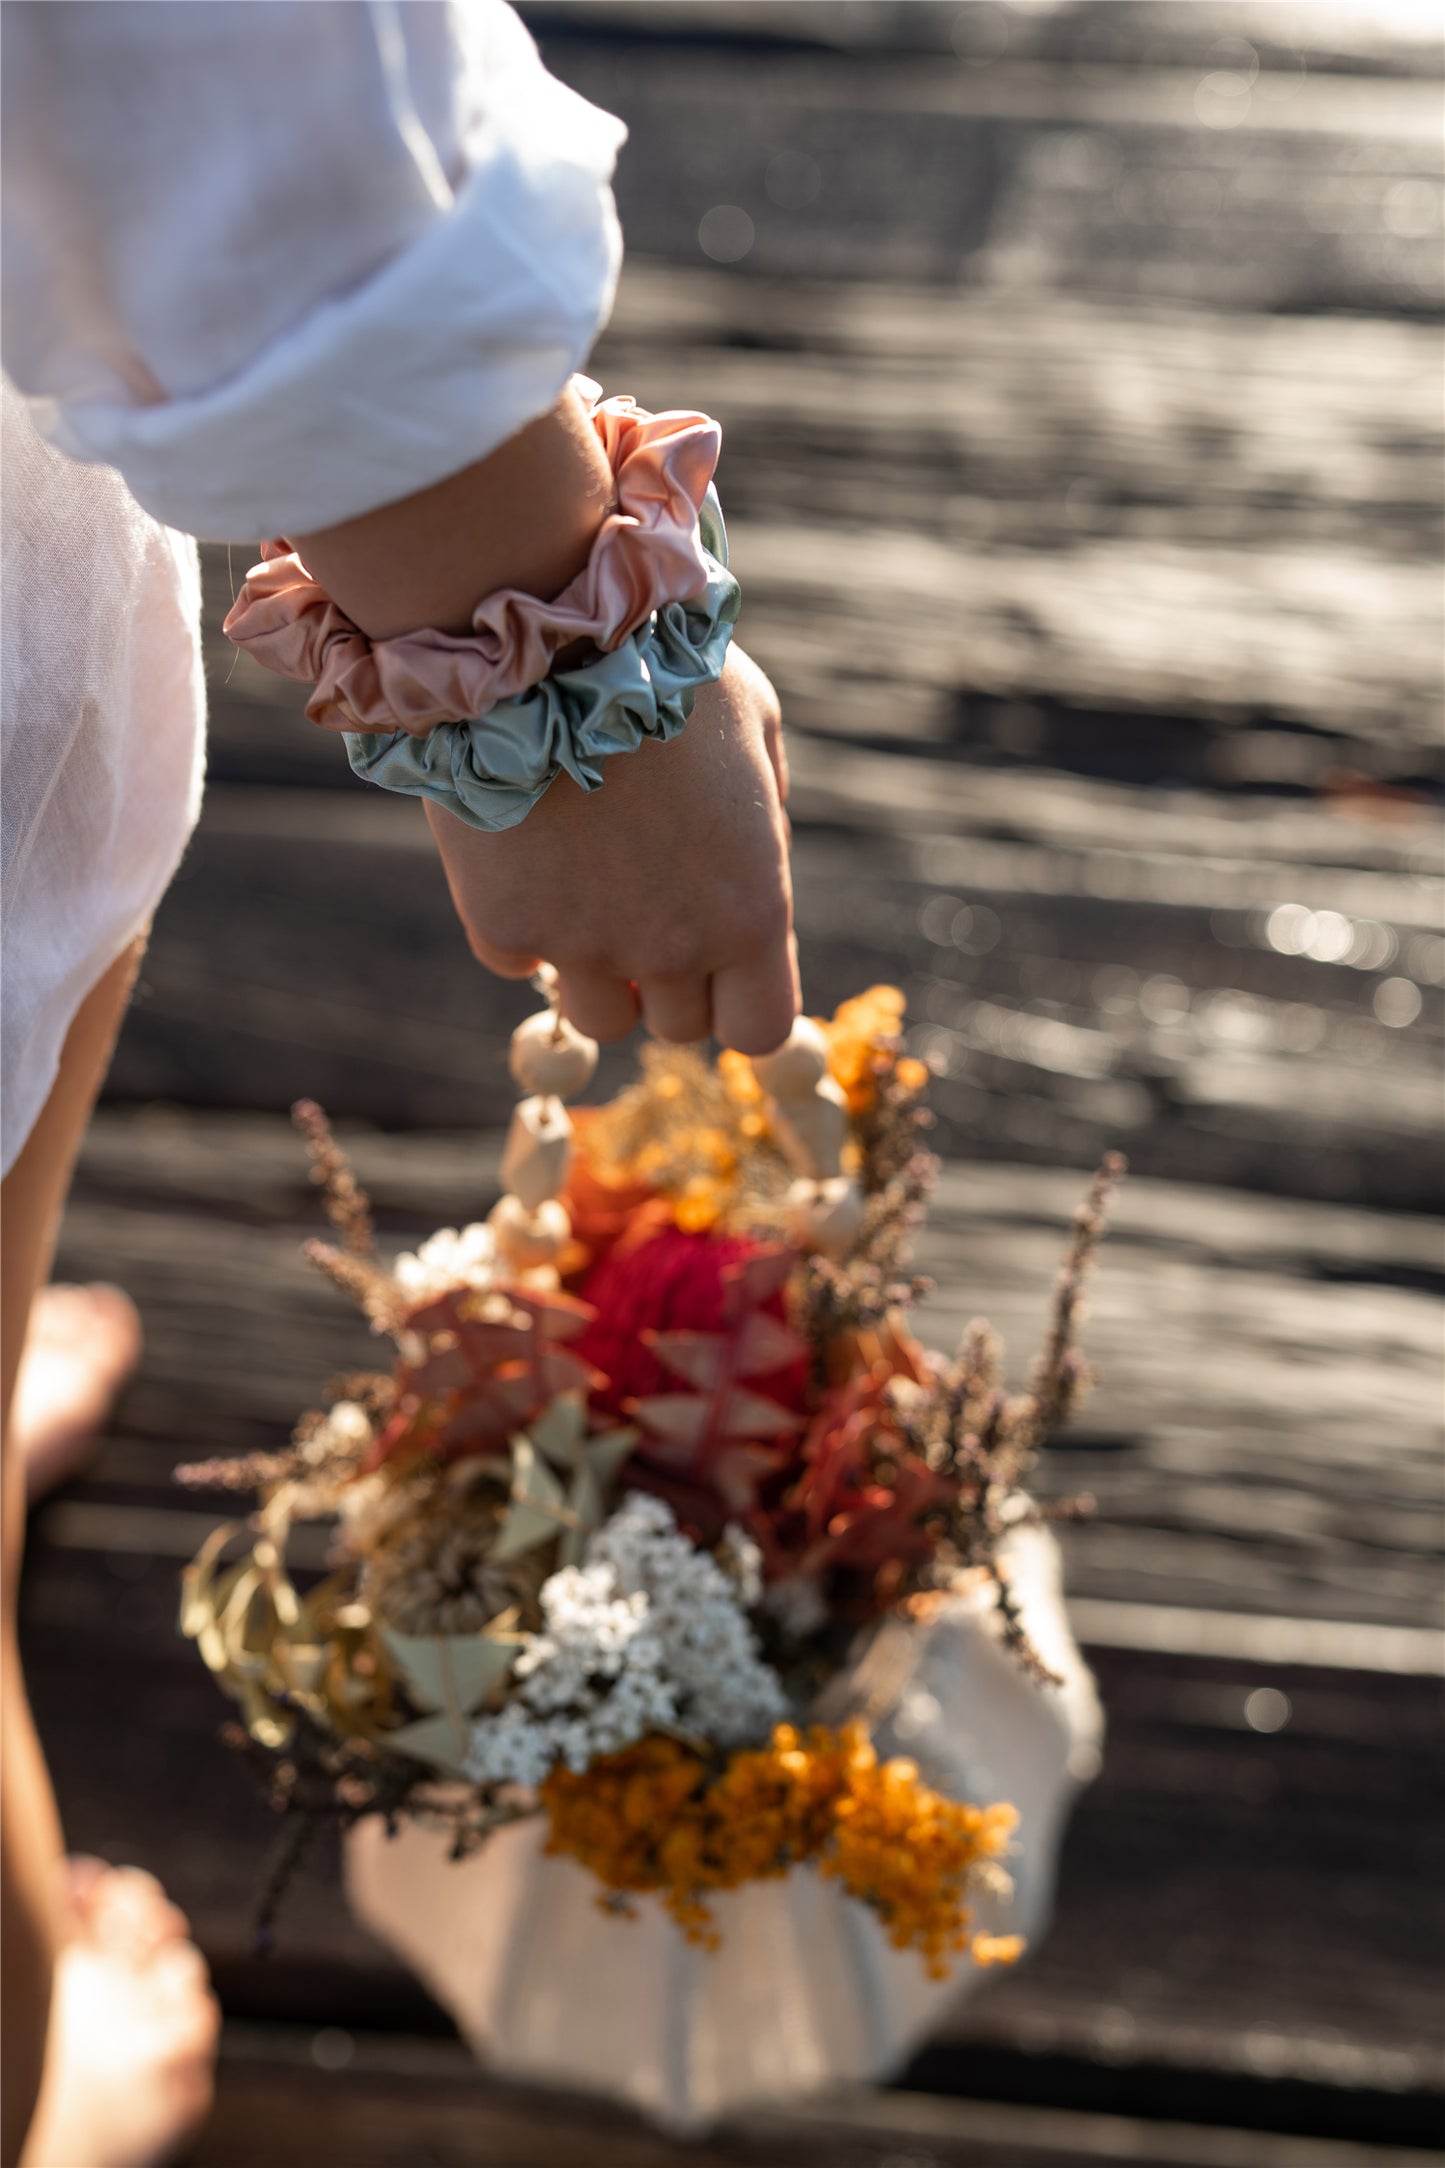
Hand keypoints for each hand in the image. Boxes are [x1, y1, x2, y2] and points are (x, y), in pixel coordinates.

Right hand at [425, 643, 797, 1054]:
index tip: (724, 973)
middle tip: (648, 900)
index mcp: (751, 909)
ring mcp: (582, 945)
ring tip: (587, 888)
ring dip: (598, 972)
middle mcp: (671, 946)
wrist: (538, 636)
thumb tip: (757, 855)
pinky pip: (518, 962)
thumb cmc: (663, 663)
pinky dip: (525, 927)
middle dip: (669, 978)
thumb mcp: (754, 723)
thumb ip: (767, 810)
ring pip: (599, 1018)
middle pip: (676, 1026)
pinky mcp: (502, 925)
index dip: (742, 1004)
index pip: (759, 1030)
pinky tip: (528, 858)